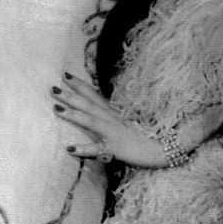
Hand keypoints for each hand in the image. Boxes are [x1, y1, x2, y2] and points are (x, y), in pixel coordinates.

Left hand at [51, 72, 167, 168]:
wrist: (170, 146)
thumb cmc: (155, 133)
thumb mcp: (135, 120)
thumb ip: (121, 115)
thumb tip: (107, 111)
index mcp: (117, 112)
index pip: (95, 95)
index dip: (80, 85)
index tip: (65, 74)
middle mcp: (114, 119)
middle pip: (89, 105)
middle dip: (70, 95)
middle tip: (52, 87)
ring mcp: (115, 133)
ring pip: (91, 121)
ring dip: (73, 114)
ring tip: (56, 108)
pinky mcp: (117, 148)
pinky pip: (98, 150)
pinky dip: (83, 149)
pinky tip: (69, 148)